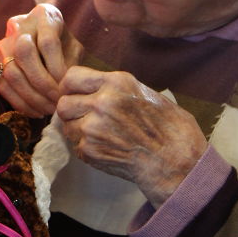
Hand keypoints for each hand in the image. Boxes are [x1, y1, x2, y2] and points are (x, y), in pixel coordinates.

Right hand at [0, 4, 81, 116]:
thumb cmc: (64, 48)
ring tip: (49, 109)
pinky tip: (38, 111)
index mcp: (44, 15)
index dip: (57, 69)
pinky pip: (4, 87)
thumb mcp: (74, 50)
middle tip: (57, 101)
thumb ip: (71, 64)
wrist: (45, 45)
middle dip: (43, 84)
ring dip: (32, 97)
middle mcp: (20, 25)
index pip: (48, 43)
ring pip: (12, 73)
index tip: (66, 87)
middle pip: (24, 55)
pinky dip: (22, 103)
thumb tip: (63, 89)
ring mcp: (4, 43)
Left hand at [56, 67, 207, 205]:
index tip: (75, 94)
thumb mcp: (143, 92)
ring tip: (100, 134)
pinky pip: (76, 145)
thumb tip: (87, 88)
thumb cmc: (167, 127)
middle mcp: (102, 102)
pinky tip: (108, 147)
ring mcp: (93, 128)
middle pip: (63, 104)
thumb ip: (113, 88)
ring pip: (66, 126)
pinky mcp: (90, 150)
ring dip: (78, 130)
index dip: (70, 87)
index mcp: (116, 82)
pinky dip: (87, 148)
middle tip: (85, 118)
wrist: (174, 159)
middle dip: (72, 111)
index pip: (71, 77)